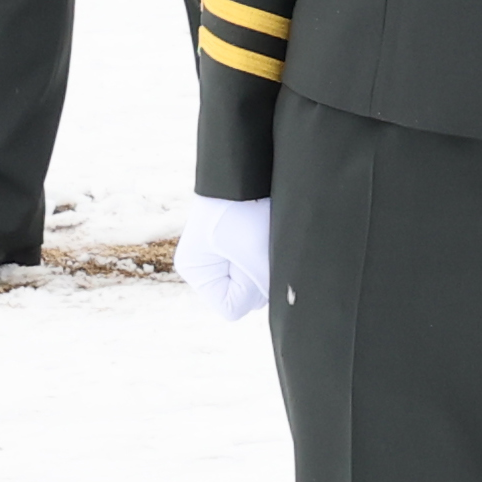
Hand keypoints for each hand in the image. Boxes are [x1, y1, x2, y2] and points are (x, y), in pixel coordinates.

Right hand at [180, 196, 272, 322]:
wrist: (246, 173)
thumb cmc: (244, 210)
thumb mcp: (254, 254)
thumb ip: (263, 286)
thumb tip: (283, 303)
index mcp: (197, 273)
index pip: (232, 308)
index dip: (250, 289)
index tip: (250, 259)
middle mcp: (205, 270)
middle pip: (246, 297)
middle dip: (259, 276)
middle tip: (256, 243)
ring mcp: (221, 260)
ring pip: (256, 283)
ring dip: (265, 265)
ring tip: (260, 237)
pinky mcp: (237, 250)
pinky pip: (259, 267)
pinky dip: (267, 257)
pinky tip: (264, 237)